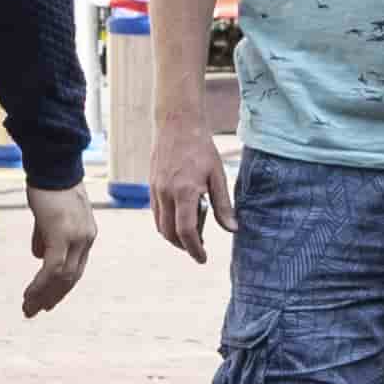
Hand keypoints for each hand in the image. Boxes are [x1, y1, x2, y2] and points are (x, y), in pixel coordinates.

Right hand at [20, 181, 95, 314]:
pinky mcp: (63, 235)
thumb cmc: (48, 185)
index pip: (76, 268)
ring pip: (62, 278)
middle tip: (35, 311)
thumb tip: (39, 255)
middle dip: (53, 297)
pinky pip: (52, 269)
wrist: (52, 164)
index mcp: (86, 235)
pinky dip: (40, 285)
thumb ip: (46, 236)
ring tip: (28, 308)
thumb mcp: (48, 215)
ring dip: (43, 295)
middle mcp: (86, 239)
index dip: (61, 287)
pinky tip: (29, 295)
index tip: (47, 300)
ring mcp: (77, 238)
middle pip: (71, 278)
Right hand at [151, 120, 226, 260]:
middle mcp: (165, 193)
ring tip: (192, 236)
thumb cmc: (201, 148)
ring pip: (160, 226)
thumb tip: (232, 229)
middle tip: (199, 249)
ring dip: (174, 237)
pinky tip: (181, 220)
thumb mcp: (218, 175)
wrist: (177, 124)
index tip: (203, 258)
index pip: (186, 231)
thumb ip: (223, 205)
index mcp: (184, 191)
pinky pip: (156, 214)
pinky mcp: (151, 186)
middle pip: (170, 234)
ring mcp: (155, 190)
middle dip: (184, 246)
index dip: (194, 249)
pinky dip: (167, 223)